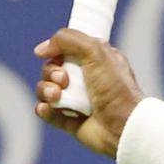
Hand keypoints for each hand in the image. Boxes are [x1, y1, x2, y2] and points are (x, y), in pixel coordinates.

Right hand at [33, 28, 143, 157]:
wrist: (122, 124)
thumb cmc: (115, 87)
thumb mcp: (96, 51)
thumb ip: (69, 40)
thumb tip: (41, 49)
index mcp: (97, 60)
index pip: (67, 49)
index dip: (57, 50)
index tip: (54, 53)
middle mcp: (86, 78)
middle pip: (52, 68)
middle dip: (51, 72)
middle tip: (64, 80)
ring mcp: (77, 99)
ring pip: (46, 90)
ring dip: (45, 91)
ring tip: (57, 96)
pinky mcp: (70, 119)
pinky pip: (47, 111)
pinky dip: (44, 109)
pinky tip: (47, 108)